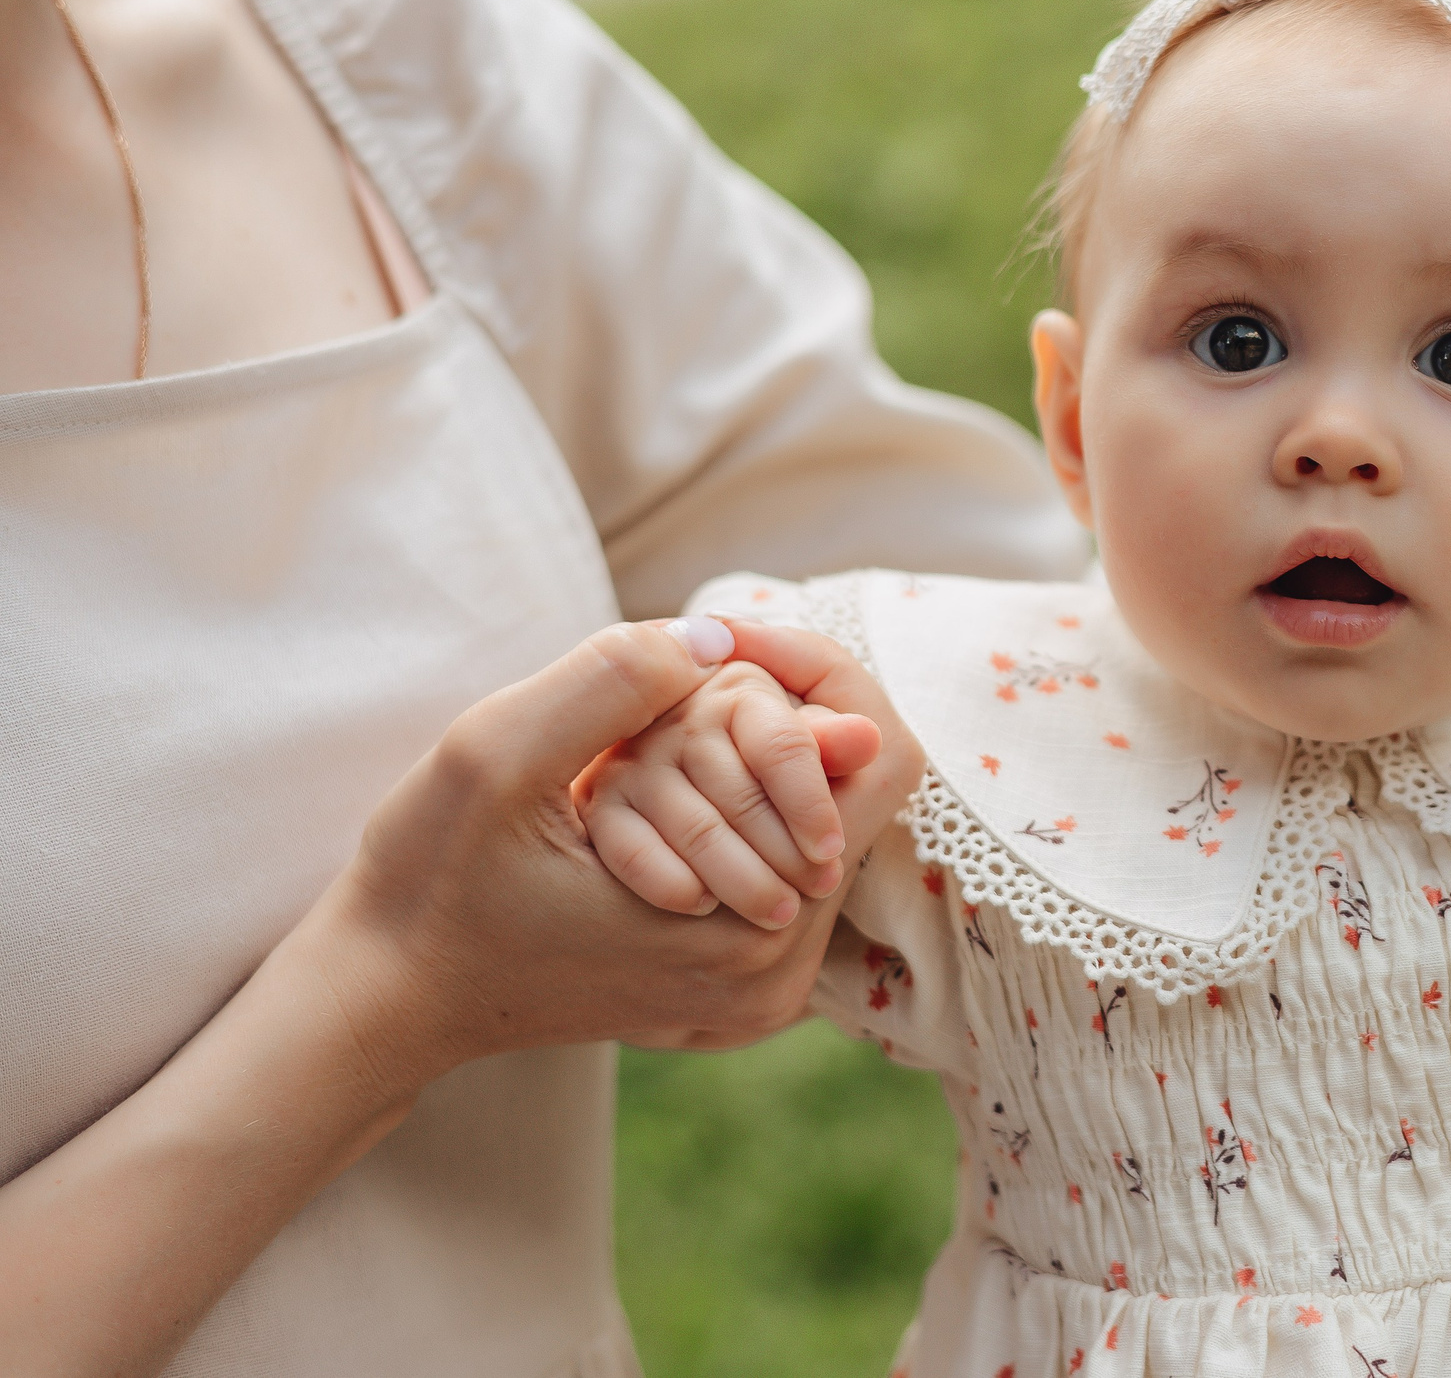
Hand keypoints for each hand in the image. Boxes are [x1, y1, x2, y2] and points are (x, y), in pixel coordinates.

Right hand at [327, 616, 923, 1081]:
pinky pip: (784, 873)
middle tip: (661, 721)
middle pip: (858, 796)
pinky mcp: (733, 996)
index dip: (817, 674)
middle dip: (774, 729)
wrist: (390, 991)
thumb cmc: (430, 876)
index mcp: (744, 927)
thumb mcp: (495, 752)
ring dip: (753, 774)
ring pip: (823, 831)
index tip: (726, 643)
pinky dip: (740, 821)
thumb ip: (615, 681)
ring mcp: (758, 995)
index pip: (880, 759)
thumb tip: (724, 635)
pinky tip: (658, 810)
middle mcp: (774, 975)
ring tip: (644, 768)